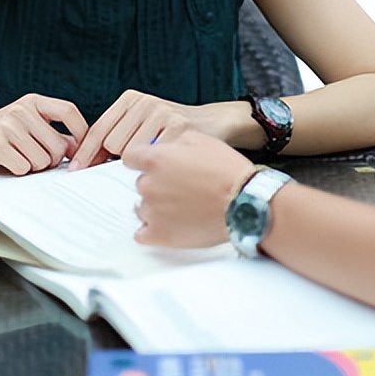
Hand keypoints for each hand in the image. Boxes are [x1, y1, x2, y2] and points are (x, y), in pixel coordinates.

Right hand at [0, 94, 83, 174]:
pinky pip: (24, 168)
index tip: (80, 150)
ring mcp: (9, 125)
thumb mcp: (25, 125)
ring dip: (32, 167)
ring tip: (15, 157)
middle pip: (60, 146)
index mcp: (33, 102)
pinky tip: (3, 162)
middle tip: (31, 157)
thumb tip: (80, 147)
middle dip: (50, 160)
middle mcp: (22, 109)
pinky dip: (16, 171)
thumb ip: (50, 132)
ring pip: (43, 161)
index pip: (69, 111)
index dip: (81, 133)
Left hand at [69, 90, 200, 168]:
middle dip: (116, 161)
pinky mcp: (178, 126)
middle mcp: (144, 102)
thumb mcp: (142, 124)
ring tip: (157, 163)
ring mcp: (162, 112)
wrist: (215, 123)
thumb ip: (115, 137)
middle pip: (112, 144)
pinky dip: (157, 166)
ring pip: (131, 153)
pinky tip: (168, 164)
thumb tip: (85, 162)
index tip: (76, 170)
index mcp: (131, 99)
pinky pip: (154, 157)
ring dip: (140, 165)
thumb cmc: (174, 130)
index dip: (85, 152)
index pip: (99, 129)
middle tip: (136, 167)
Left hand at [123, 129, 255, 246]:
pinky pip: (142, 234)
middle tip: (181, 187)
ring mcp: (152, 212)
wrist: (243, 202)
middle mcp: (148, 185)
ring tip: (183, 207)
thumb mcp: (202, 140)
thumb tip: (166, 147)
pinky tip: (170, 225)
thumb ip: (175, 142)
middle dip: (157, 184)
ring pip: (143, 208)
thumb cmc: (227, 172)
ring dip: (157, 207)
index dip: (143, 160)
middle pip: (141, 184)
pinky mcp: (159, 235)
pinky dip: (153, 230)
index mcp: (156, 159)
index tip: (151, 165)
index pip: (130, 157)